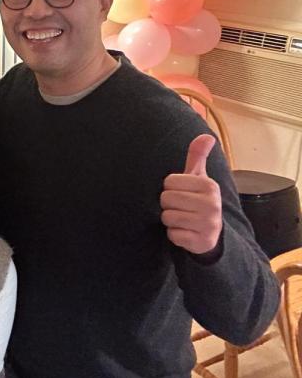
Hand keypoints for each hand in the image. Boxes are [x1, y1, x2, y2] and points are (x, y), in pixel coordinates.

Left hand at [160, 134, 222, 254]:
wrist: (212, 233)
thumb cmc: (199, 199)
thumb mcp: (199, 178)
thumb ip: (197, 156)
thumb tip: (206, 135)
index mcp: (209, 186)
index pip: (168, 182)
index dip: (170, 188)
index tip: (182, 193)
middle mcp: (211, 204)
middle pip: (166, 199)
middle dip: (168, 204)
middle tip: (182, 207)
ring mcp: (208, 224)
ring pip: (167, 217)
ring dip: (170, 220)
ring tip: (183, 219)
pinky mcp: (201, 242)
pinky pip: (172, 235)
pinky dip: (174, 235)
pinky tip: (186, 232)